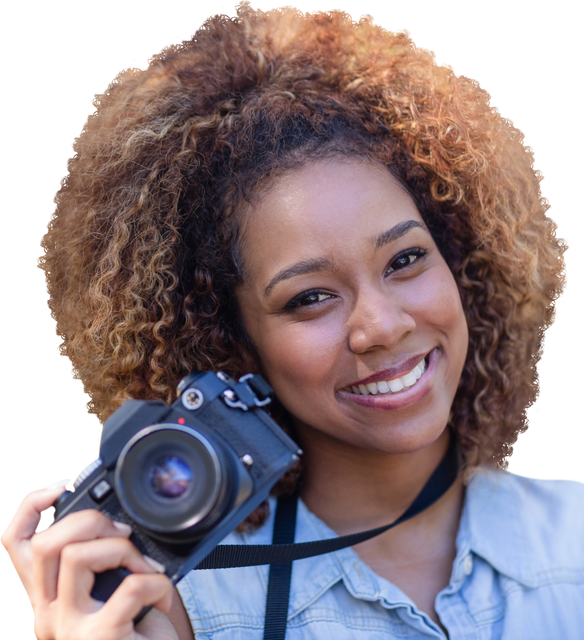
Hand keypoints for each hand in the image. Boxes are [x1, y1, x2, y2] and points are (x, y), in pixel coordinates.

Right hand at [1, 479, 177, 639]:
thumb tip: (114, 517)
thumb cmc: (132, 629)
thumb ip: (96, 559)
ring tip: (146, 569)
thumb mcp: (107, 588)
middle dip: (91, 521)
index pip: (13, 542)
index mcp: (44, 595)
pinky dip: (157, 582)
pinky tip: (163, 596)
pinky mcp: (98, 637)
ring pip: (79, 555)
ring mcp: (68, 628)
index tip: (62, 485)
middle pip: (45, 542)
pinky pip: (130, 585)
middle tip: (124, 534)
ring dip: (126, 550)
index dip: (30, 505)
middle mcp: (44, 613)